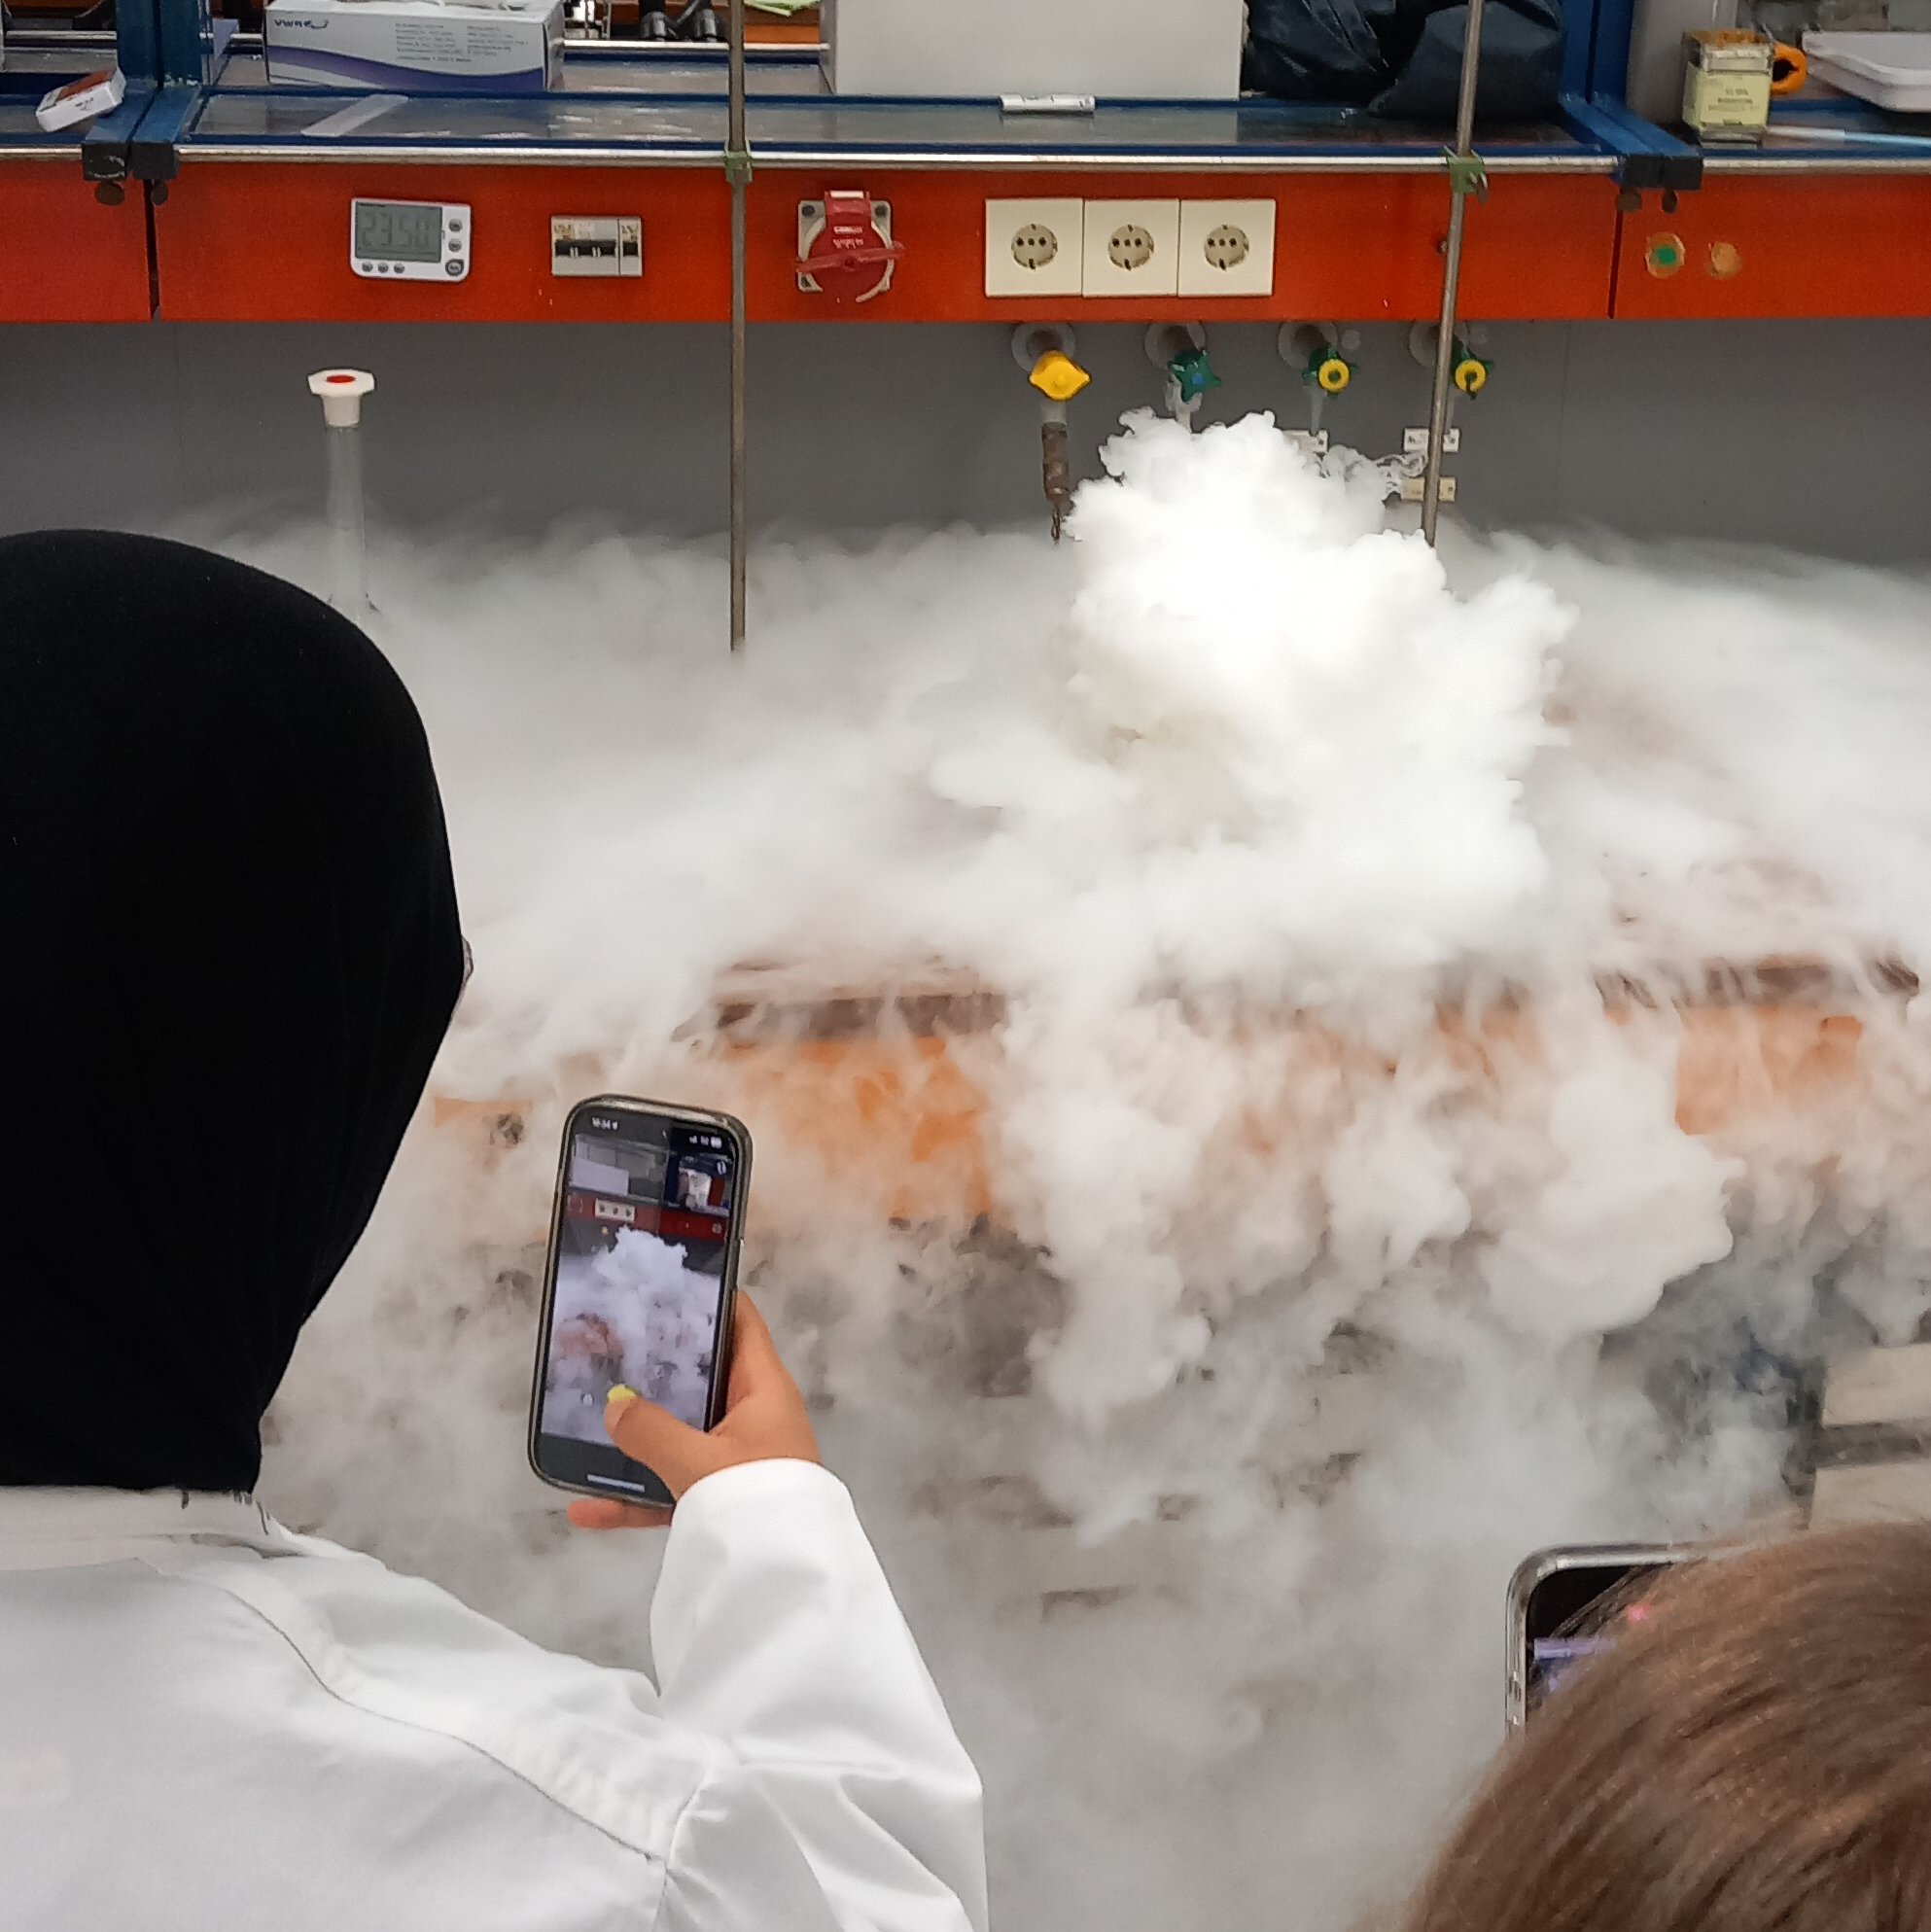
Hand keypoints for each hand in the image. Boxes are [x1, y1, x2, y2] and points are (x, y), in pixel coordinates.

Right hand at [566, 1294, 819, 1531]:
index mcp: (762, 1387)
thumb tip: (614, 1406)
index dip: (707, 1298)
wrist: (786, 1580)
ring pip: (682, 1434)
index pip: (740, 1322)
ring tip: (586, 1424)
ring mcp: (737, 1459)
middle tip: (606, 1350)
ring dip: (638, 1435)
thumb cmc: (754, 1499)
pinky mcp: (723, 1501)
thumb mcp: (697, 1460)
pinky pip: (674, 1487)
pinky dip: (636, 1496)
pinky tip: (587, 1509)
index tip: (661, 1286)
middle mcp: (753, 1415)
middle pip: (701, 1378)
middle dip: (655, 1369)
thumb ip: (651, 1431)